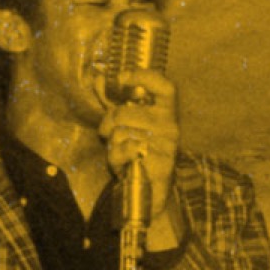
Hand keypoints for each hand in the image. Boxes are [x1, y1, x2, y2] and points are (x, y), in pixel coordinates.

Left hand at [98, 68, 185, 246]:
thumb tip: (99, 80)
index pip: (165, 87)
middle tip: (107, 131)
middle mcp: (170, 126)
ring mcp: (166, 145)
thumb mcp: (130, 127)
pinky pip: (125, 151)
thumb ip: (119, 105)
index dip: (144, 77)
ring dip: (113, 143)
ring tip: (120, 151)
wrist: (150, 192)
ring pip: (122, 132)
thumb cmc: (139, 155)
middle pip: (126, 112)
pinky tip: (123, 164)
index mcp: (166, 113)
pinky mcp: (159, 163)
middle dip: (109, 122)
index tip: (123, 77)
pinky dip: (116, 157)